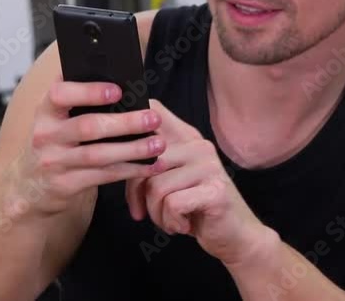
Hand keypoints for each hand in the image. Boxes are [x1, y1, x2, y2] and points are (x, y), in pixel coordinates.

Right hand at [6, 78, 165, 219]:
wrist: (30, 185)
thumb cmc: (55, 141)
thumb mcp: (56, 118)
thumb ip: (78, 100)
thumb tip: (120, 79)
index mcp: (45, 111)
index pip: (60, 94)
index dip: (89, 91)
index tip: (117, 90)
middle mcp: (46, 135)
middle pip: (88, 126)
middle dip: (125, 122)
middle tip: (153, 118)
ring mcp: (54, 162)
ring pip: (99, 155)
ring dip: (133, 149)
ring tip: (158, 143)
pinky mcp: (65, 185)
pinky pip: (103, 176)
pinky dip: (130, 170)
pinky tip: (150, 165)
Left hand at [125, 100, 277, 265]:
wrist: (234, 235)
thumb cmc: (194, 207)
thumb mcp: (169, 178)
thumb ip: (148, 161)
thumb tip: (111, 153)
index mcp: (185, 137)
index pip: (154, 109)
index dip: (130, 118)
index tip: (116, 136)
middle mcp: (198, 145)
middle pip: (143, 159)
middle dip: (136, 192)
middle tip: (142, 211)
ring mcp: (208, 166)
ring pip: (156, 186)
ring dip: (156, 214)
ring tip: (170, 220)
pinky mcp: (214, 190)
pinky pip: (172, 204)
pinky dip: (170, 222)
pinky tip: (183, 226)